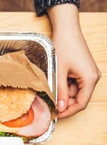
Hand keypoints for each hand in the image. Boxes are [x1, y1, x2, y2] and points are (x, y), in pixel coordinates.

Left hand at [48, 4, 100, 118]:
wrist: (67, 29)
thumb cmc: (64, 46)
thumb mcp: (59, 71)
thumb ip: (60, 91)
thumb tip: (60, 107)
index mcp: (90, 78)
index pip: (81, 103)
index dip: (68, 111)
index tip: (57, 115)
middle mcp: (93, 77)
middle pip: (80, 99)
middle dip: (66, 103)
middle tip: (51, 106)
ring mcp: (89, 74)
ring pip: (77, 92)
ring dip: (65, 94)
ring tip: (52, 91)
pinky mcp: (84, 71)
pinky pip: (76, 84)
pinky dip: (66, 86)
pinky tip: (57, 83)